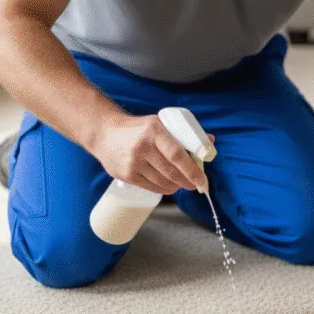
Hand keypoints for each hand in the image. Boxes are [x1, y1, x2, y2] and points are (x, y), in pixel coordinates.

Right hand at [88, 114, 210, 194]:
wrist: (104, 133)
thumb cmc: (138, 129)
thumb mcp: (159, 124)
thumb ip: (184, 133)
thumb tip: (210, 141)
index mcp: (154, 131)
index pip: (177, 154)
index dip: (192, 170)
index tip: (201, 179)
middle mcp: (142, 147)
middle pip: (171, 171)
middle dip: (187, 181)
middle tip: (195, 184)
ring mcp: (132, 162)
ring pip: (162, 182)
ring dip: (176, 186)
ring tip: (182, 183)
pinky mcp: (126, 174)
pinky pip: (151, 187)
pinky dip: (164, 189)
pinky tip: (169, 186)